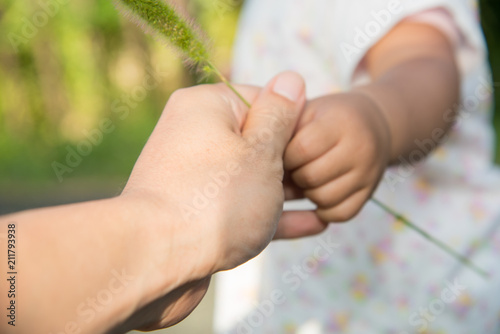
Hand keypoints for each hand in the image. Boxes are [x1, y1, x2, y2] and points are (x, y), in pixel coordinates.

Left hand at [120, 72, 305, 329]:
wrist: (155, 260)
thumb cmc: (216, 198)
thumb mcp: (260, 149)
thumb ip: (280, 114)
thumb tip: (291, 78)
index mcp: (206, 106)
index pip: (264, 100)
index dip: (295, 124)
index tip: (315, 149)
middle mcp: (194, 135)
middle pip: (256, 141)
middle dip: (291, 162)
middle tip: (322, 180)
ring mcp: (193, 176)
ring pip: (250, 178)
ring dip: (286, 192)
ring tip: (322, 204)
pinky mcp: (195, 212)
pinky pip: (239, 206)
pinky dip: (270, 214)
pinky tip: (310, 224)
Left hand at [276, 92, 390, 237]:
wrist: (370, 125)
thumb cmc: (321, 119)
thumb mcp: (302, 112)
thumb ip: (281, 124)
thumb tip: (252, 144)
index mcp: (340, 121)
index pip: (301, 149)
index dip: (281, 155)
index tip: (276, 152)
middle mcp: (361, 146)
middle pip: (311, 176)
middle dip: (292, 175)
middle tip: (286, 168)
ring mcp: (369, 172)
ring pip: (324, 198)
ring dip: (306, 193)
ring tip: (301, 179)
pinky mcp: (370, 193)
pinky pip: (339, 214)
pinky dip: (321, 210)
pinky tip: (314, 195)